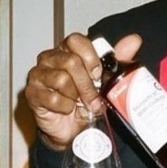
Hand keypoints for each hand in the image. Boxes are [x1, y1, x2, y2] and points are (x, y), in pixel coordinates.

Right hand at [25, 33, 141, 149]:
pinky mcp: (32, 94)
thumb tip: (134, 40)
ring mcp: (38, 75)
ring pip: (62, 80)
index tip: (98, 73)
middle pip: (71, 62)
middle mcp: (49, 58)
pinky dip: (66, 107)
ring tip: (80, 103)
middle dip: (87, 84)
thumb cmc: (85, 97)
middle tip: (93, 97)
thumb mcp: (104, 77)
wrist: (71, 127)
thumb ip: (118, 57)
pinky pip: (52, 98)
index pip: (75, 40)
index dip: (90, 57)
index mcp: (66, 49)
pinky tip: (67, 109)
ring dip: (77, 97)